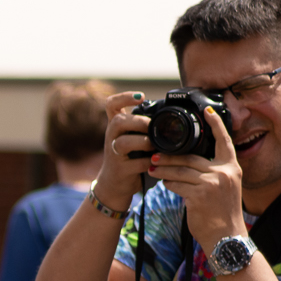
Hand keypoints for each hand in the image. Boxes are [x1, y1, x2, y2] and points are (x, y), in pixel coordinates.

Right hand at [98, 91, 154, 207]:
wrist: (114, 184)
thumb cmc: (129, 157)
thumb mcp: (132, 138)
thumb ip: (144, 126)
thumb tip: (170, 112)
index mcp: (115, 126)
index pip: (111, 104)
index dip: (124, 97)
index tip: (141, 97)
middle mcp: (111, 137)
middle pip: (118, 121)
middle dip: (139, 122)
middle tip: (152, 127)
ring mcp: (113, 154)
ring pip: (123, 143)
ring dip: (143, 142)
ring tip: (154, 146)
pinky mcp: (120, 170)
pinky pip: (136, 163)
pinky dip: (150, 162)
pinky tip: (157, 161)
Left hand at [147, 107, 247, 253]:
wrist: (225, 236)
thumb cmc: (221, 212)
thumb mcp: (224, 187)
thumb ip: (211, 173)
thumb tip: (185, 163)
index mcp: (232, 167)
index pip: (224, 140)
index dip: (215, 124)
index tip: (207, 110)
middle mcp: (224, 172)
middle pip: (191, 158)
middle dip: (170, 158)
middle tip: (154, 156)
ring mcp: (212, 183)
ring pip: (180, 171)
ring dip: (163, 170)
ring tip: (152, 169)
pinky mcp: (199, 195)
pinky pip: (177, 185)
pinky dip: (168, 184)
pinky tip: (164, 183)